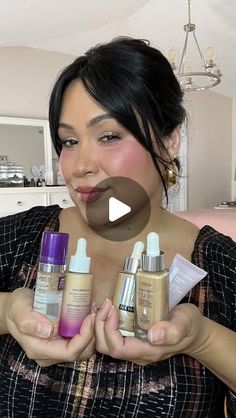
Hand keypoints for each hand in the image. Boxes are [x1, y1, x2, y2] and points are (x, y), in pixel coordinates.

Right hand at [2, 288, 95, 366]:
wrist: (13, 308)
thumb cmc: (15, 308)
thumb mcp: (18, 309)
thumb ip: (29, 321)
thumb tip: (48, 330)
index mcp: (39, 349)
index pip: (70, 352)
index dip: (85, 338)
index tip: (90, 317)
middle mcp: (49, 353)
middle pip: (80, 352)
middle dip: (93, 334)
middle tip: (96, 311)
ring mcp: (55, 348)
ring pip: (83, 348)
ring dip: (92, 331)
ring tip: (94, 310)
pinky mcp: (60, 341)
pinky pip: (79, 340)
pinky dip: (88, 328)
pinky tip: (89, 312)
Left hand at [95, 299, 211, 364]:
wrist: (195, 332)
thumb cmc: (191, 327)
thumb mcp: (185, 324)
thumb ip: (172, 331)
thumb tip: (153, 336)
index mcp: (148, 351)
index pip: (117, 348)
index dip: (109, 330)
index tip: (113, 309)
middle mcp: (138, 352)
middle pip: (107, 347)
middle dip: (99, 326)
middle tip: (105, 304)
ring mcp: (135, 346)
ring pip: (106, 342)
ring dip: (99, 324)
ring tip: (104, 305)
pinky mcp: (133, 338)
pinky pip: (112, 335)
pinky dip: (105, 322)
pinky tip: (107, 308)